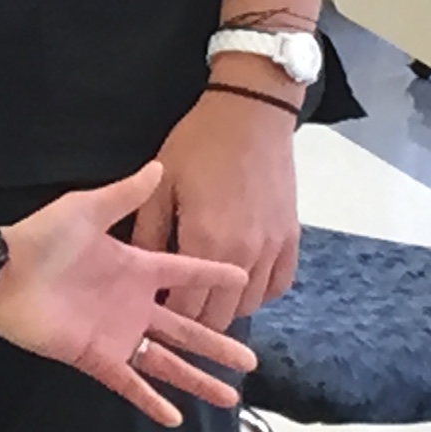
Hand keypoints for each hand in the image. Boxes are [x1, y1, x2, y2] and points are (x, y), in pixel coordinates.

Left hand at [0, 164, 258, 423]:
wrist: (2, 271)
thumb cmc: (42, 237)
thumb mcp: (87, 209)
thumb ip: (125, 195)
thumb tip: (157, 165)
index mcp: (135, 268)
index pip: (184, 273)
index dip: (213, 276)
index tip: (245, 280)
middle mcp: (132, 305)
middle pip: (185, 327)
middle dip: (217, 343)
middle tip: (251, 360)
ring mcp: (116, 333)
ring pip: (166, 361)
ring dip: (196, 378)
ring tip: (229, 396)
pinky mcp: (95, 356)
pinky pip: (129, 382)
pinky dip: (150, 401)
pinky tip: (174, 418)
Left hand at [133, 82, 301, 329]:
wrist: (250, 113)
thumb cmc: (199, 144)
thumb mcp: (162, 183)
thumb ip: (149, 231)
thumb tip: (139, 269)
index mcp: (207, 242)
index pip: (187, 307)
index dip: (167, 313)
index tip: (151, 309)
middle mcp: (246, 255)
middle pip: (221, 315)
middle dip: (196, 318)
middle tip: (177, 307)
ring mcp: (273, 249)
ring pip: (250, 305)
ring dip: (227, 307)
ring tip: (205, 295)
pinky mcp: (291, 239)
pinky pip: (278, 285)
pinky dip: (259, 292)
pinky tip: (239, 284)